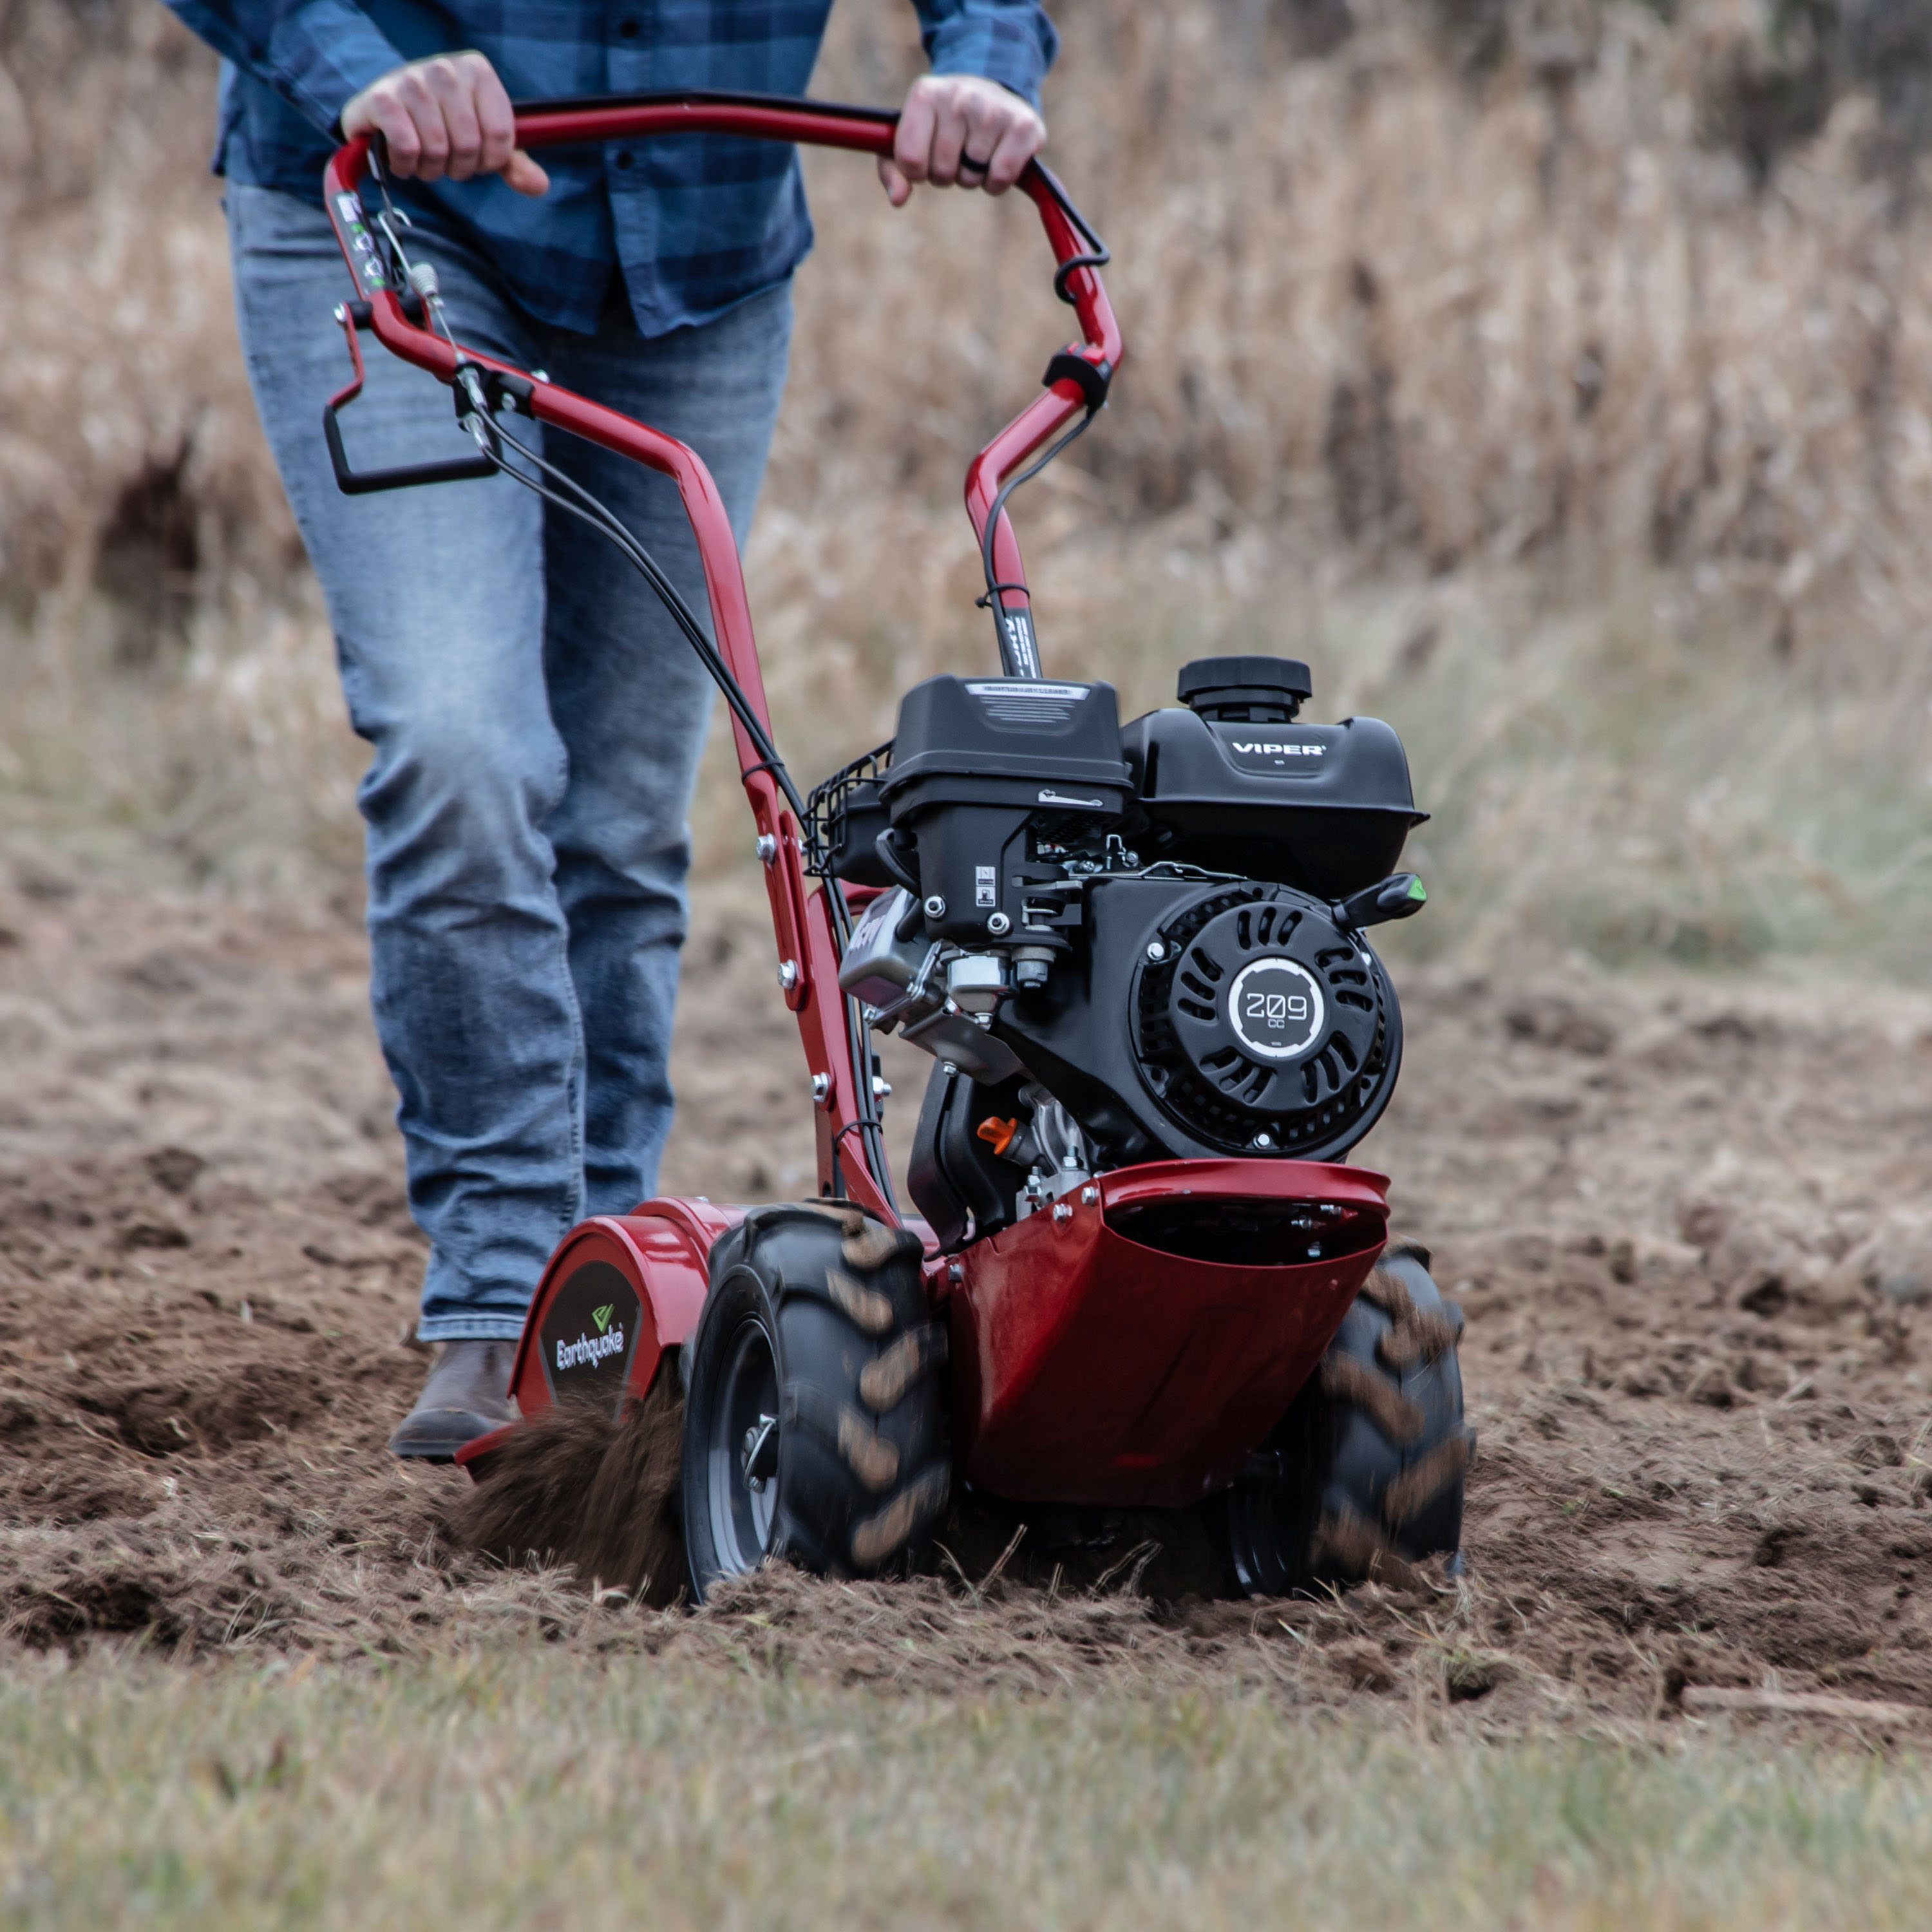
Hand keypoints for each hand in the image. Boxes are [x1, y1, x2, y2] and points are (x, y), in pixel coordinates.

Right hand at [341, 52, 548, 196]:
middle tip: (445, 160)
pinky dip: (406, 165)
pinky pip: (407, 148)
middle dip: (459, 168)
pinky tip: (401, 157)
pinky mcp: (382, 97)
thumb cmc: (440, 120)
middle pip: (469, 146)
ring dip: (431, 169)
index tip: (477, 158)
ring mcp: (411, 79)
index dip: (490, 162)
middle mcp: (445, 68)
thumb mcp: (482, 137)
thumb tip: (539, 185)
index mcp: (477, 71)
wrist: (383, 105)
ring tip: (423, 156)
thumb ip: (512, 161)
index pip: (501, 136)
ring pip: (439, 149)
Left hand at [879, 74, 1044, 204]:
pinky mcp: (1023, 125)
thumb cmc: (942, 122)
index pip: (910, 160)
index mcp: (925, 94)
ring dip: (973, 176)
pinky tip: (998, 159)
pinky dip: (997, 182)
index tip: (926, 156)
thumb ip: (893, 170)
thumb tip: (898, 199)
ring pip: (971, 177)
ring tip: (977, 151)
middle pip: (942, 171)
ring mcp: (993, 109)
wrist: (991, 91)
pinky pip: (1000, 178)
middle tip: (956, 152)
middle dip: (947, 174)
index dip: (917, 171)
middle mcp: (959, 96)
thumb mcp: (909, 137)